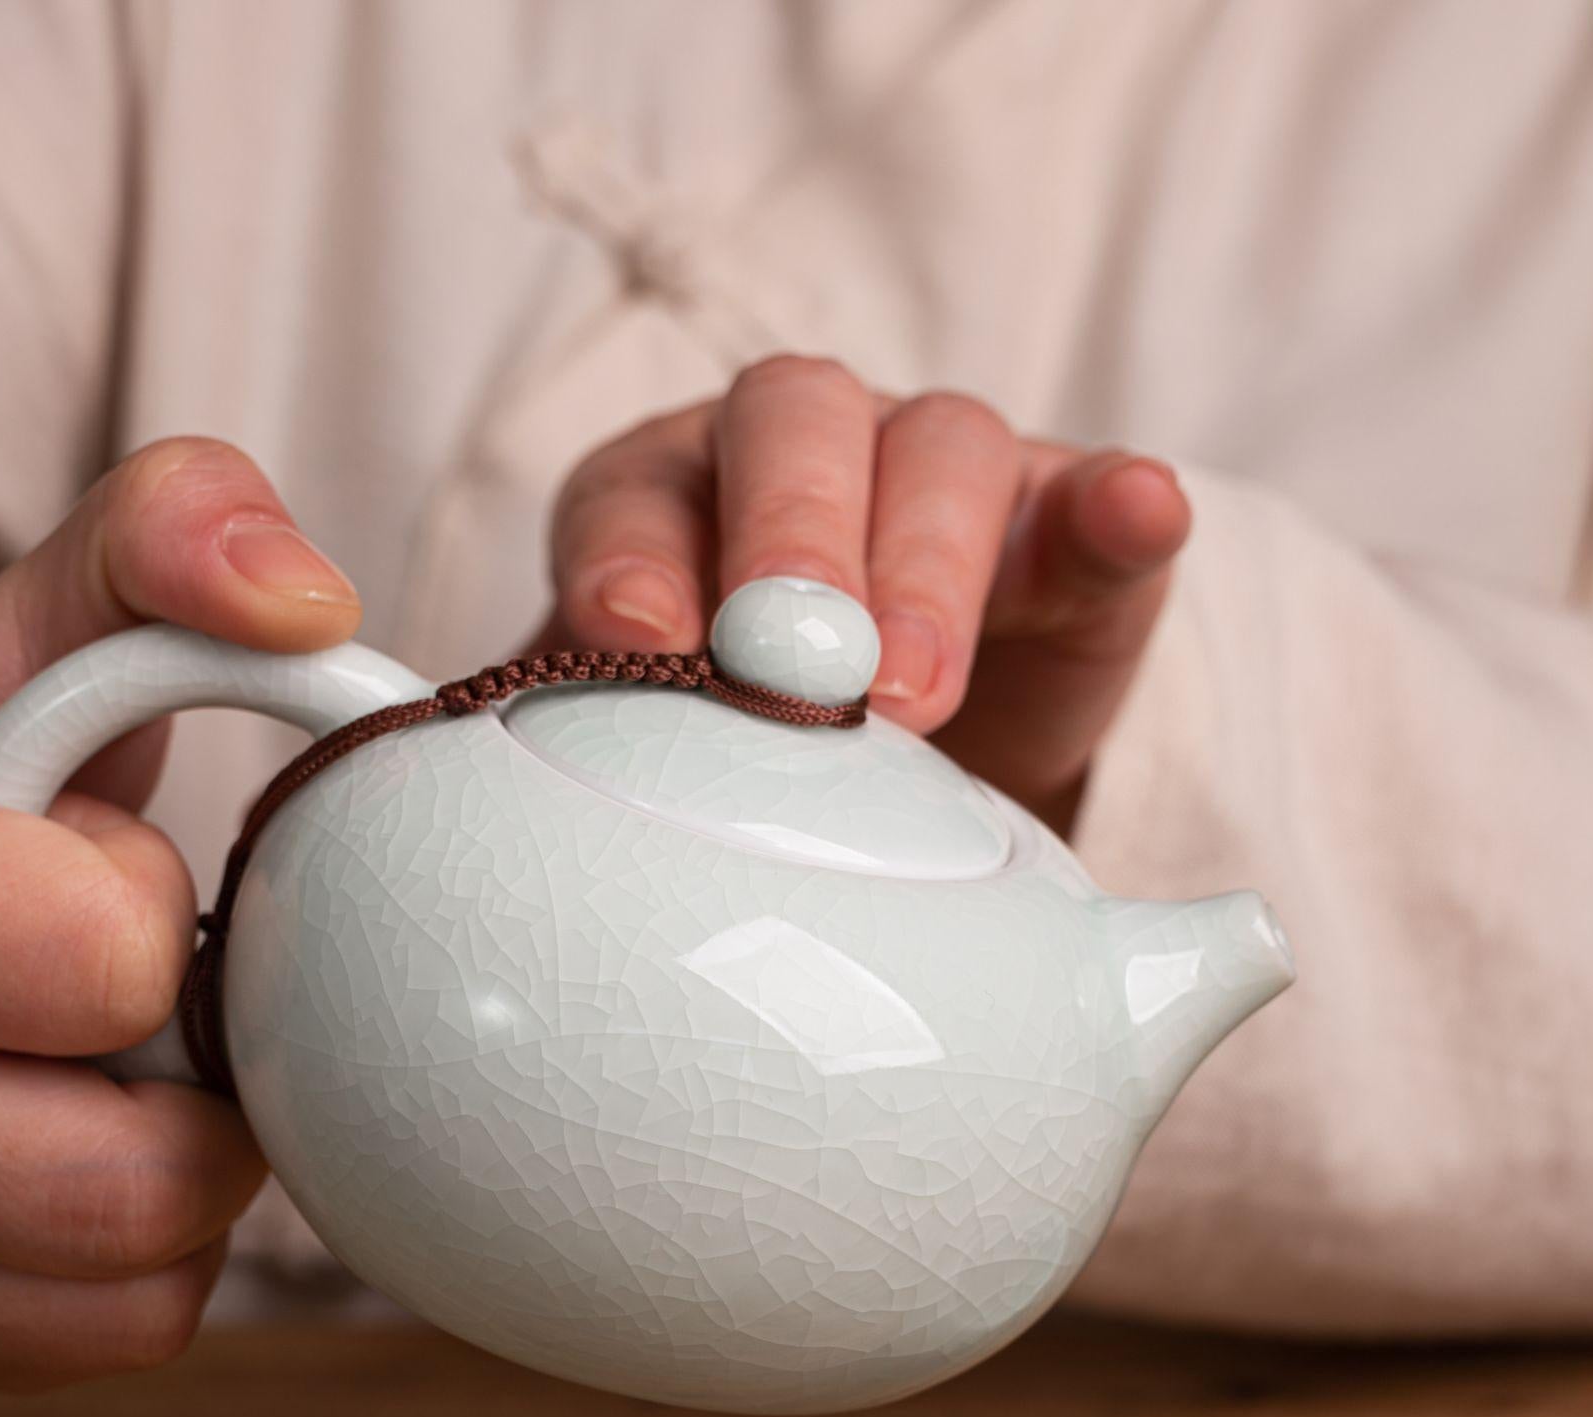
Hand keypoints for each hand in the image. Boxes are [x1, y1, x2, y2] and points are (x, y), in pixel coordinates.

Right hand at [0, 438, 359, 1387]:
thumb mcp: (6, 630)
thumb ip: (158, 545)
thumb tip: (312, 598)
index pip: (104, 963)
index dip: (154, 912)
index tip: (100, 873)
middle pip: (130, 1182)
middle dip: (200, 1083)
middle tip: (153, 1003)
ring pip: (130, 1291)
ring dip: (183, 1179)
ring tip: (116, 1073)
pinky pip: (94, 1342)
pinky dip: (136, 1264)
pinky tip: (77, 1154)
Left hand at [539, 355, 1189, 830]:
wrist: (904, 808)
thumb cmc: (751, 785)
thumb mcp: (663, 776)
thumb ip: (586, 767)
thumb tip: (455, 819)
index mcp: (672, 507)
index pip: (637, 489)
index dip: (632, 552)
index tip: (631, 644)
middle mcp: (800, 466)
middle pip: (792, 421)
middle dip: (789, 534)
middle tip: (793, 663)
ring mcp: (937, 485)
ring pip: (940, 448)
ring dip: (922, 561)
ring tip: (912, 698)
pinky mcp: (1064, 532)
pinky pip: (1096, 499)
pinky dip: (1116, 507)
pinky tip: (1137, 514)